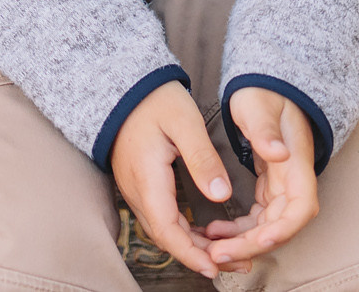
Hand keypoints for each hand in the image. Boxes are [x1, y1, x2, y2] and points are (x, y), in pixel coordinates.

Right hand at [111, 82, 234, 275]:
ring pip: (164, 230)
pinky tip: (204, 234)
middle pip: (167, 237)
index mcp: (147, 178)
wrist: (123, 88)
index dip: (190, 253)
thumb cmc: (154, 100)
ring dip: (193, 246)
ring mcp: (136, 190)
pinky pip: (161, 218)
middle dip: (199, 256)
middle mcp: (137, 191)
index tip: (214, 268)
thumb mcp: (183, 122)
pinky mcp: (141, 186)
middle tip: (236, 265)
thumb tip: (221, 195)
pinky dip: (184, 231)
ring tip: (226, 254)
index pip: (167, 229)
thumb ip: (202, 159)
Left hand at [206, 89, 318, 265]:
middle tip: (217, 254)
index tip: (259, 240)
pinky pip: (257, 218)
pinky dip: (239, 230)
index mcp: (296, 164)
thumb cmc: (264, 94)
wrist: (266, 87)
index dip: (282, 230)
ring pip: (268, 228)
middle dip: (251, 245)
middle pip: (281, 227)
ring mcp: (282, 186)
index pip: (300, 208)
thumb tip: (279, 153)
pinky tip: (215, 232)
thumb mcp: (259, 107)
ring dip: (242, 242)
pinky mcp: (269, 187)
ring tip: (211, 248)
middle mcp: (293, 181)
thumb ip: (266, 130)